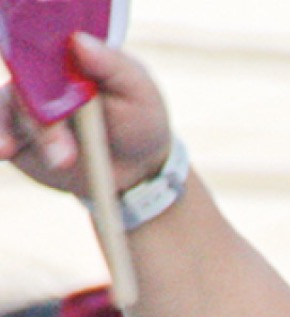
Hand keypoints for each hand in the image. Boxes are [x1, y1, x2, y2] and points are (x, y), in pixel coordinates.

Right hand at [0, 34, 171, 194]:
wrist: (137, 166)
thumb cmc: (140, 119)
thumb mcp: (138, 91)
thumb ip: (112, 65)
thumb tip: (79, 41)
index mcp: (66, 58)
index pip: (41, 51)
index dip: (34, 63)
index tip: (38, 80)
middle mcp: (38, 79)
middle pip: (25, 89)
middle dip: (44, 124)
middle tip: (66, 156)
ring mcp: (26, 109)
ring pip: (9, 113)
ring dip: (30, 139)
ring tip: (59, 163)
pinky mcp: (19, 137)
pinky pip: (0, 134)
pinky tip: (4, 151)